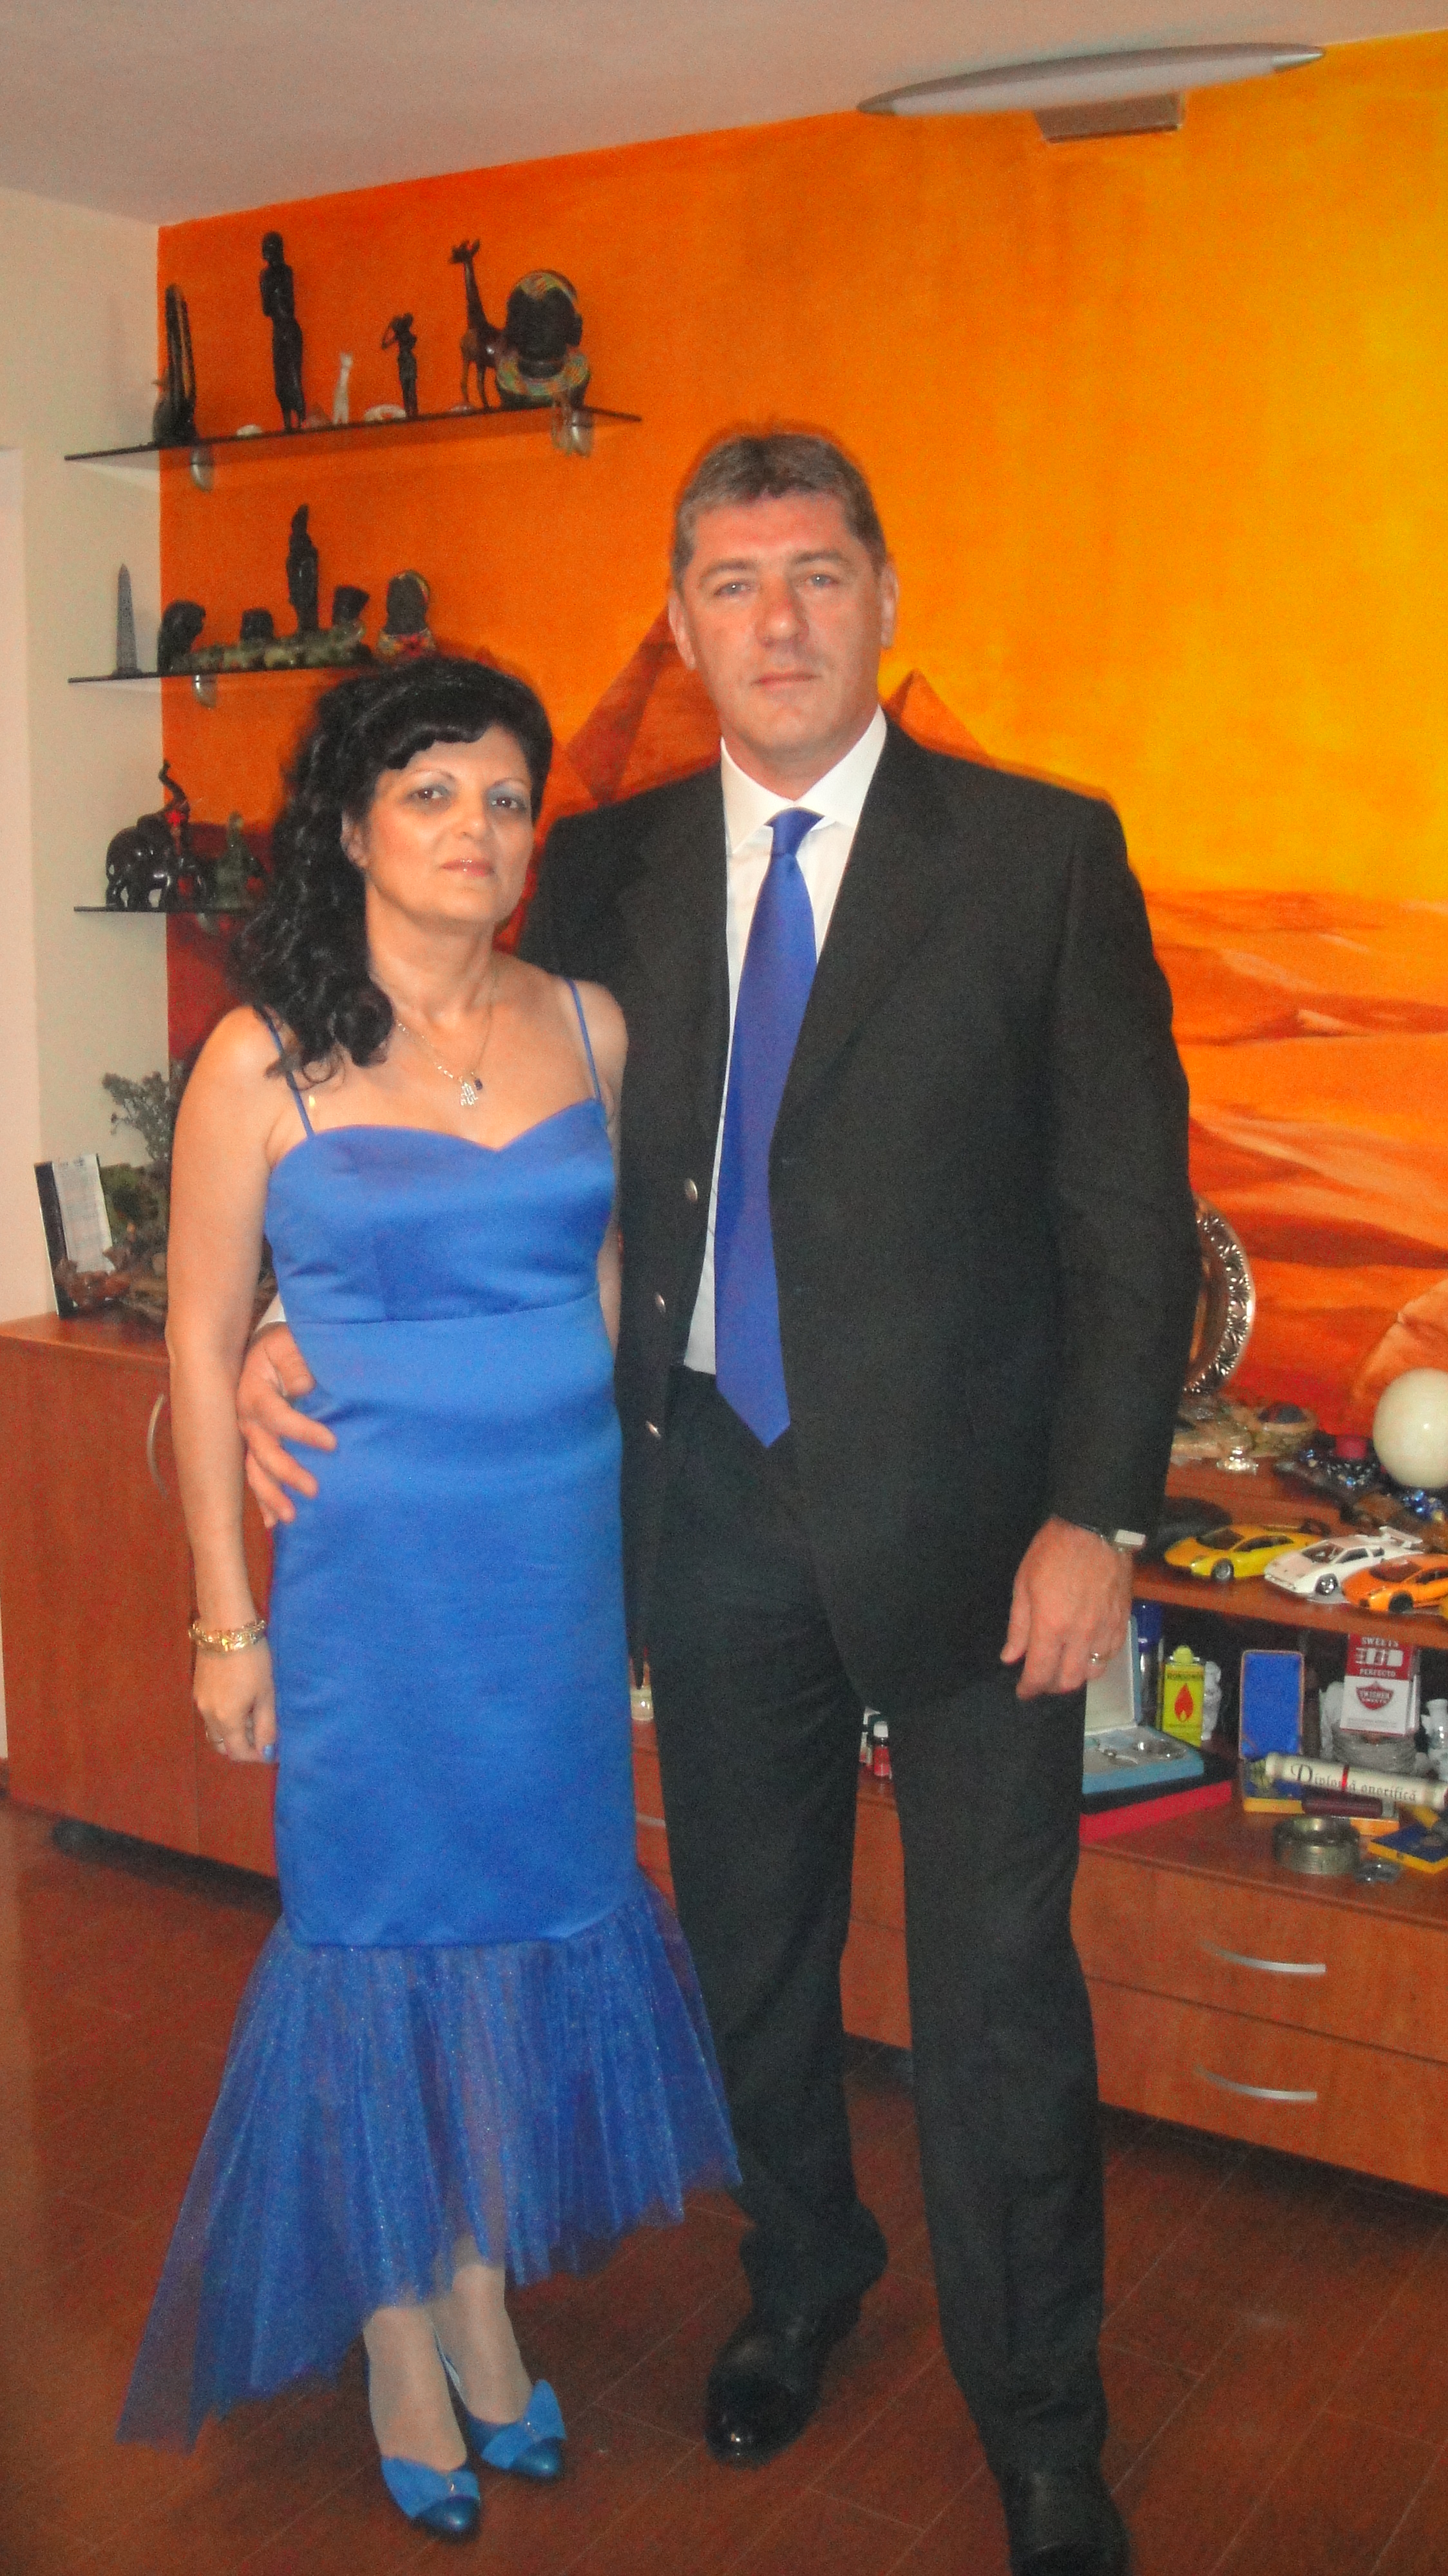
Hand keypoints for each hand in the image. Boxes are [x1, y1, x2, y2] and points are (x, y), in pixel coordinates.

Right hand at [194, 1640, 276, 1762]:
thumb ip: (266, 1725)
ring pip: (215, 1730)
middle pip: (223, 1745)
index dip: (256, 1756)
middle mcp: (208, 1715)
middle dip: (243, 1746)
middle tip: (263, 1733)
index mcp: (226, 1720)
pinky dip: (225, 1718)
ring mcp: (199, 1702)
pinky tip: (240, 1702)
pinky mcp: (197, 1689)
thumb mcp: (266, 1693)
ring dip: (233, 1732)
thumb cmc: (252, 1659)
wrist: (225, 1627)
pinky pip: (210, 1715)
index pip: (238, 1753)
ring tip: (253, 1716)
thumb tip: (267, 1752)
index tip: (271, 1750)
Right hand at [237, 1323, 333, 1525]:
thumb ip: (295, 1361)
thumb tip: (302, 1387)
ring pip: (255, 1470)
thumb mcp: (289, 1343)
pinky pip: (256, 1475)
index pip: (277, 1415)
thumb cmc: (284, 1346)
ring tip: (291, 1516)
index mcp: (254, 1391)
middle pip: (263, 1450)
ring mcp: (250, 1435)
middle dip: (286, 1473)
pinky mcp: (256, 1446)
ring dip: (271, 1495)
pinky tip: (273, 1523)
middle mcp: (247, 1417)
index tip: (332, 1443)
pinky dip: (263, 1500)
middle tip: (313, 1489)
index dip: (302, 1431)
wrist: (263, 1349)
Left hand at [1001, 1517, 1131, 1700]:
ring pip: (1093, 1674)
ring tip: (1063, 1665)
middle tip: (1041, 1678)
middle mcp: (1081, 1636)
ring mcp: (1106, 1631)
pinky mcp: (1123, 1622)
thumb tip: (1011, 1657)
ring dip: (1075, 1676)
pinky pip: (1111, 1655)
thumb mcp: (1024, 1584)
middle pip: (1068, 1682)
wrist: (1098, 1528)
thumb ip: (1018, 1626)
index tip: (1022, 1691)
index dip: (1029, 1689)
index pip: (1040, 1674)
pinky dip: (1096, 1661)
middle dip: (1051, 1687)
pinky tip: (1085, 1650)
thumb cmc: (1054, 1551)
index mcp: (1051, 1626)